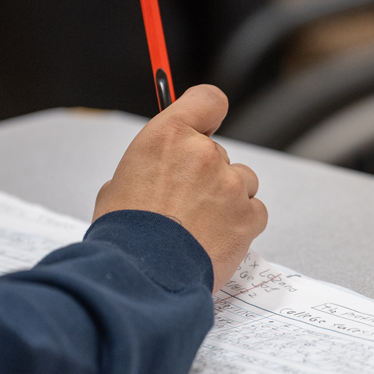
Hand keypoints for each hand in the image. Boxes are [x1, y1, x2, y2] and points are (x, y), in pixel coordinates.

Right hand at [94, 85, 267, 290]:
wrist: (144, 274)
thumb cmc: (126, 233)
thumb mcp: (119, 184)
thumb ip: (149, 165)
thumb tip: (157, 169)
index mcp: (168, 137)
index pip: (207, 100)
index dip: (207, 111)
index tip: (205, 122)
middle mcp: (203, 154)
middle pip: (219, 153)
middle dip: (206, 174)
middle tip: (184, 202)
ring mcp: (230, 184)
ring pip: (242, 181)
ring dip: (227, 197)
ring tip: (200, 224)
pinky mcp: (248, 216)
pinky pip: (254, 212)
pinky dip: (241, 224)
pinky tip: (215, 238)